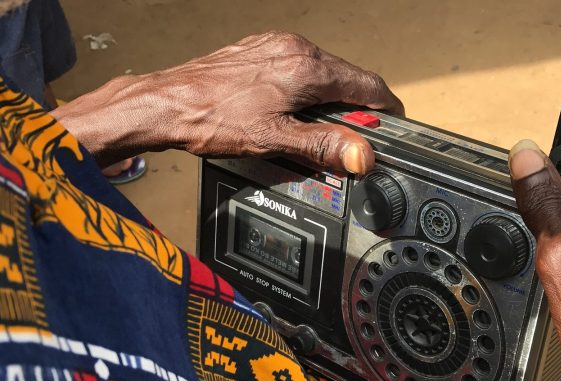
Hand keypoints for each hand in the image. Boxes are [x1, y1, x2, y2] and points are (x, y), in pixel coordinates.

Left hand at [54, 32, 402, 171]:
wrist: (166, 104)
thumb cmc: (212, 118)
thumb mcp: (275, 139)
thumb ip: (324, 145)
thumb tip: (363, 155)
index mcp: (306, 67)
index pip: (367, 84)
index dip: (386, 109)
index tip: (394, 126)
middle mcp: (294, 48)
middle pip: (347, 77)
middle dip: (357, 108)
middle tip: (354, 139)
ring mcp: (276, 45)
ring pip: (323, 72)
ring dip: (331, 99)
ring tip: (322, 130)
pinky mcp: (260, 50)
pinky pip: (299, 67)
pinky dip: (308, 89)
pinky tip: (295, 111)